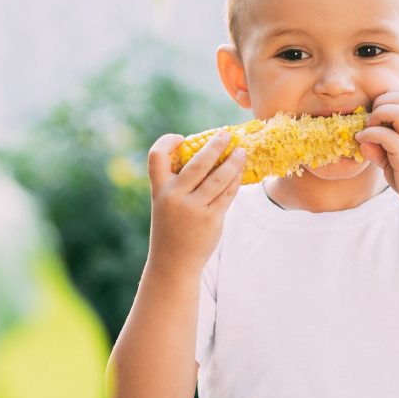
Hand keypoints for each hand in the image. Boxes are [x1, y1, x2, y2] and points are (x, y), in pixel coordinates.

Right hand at [146, 130, 245, 272]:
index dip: (166, 142)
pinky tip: (241, 171)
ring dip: (233, 161)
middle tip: (226, 135)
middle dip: (215, 145)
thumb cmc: (171, 228)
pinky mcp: (211, 219)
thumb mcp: (164, 203)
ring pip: (219, 177)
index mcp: (159, 190)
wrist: (173, 262)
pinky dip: (236, 180)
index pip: (156, 157)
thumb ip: (178, 182)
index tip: (182, 138)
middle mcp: (175, 197)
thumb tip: (205, 155)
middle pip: (198, 163)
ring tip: (241, 151)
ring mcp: (194, 209)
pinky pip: (227, 193)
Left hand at [354, 90, 398, 218]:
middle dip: (381, 101)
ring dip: (379, 114)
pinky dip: (371, 135)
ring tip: (369, 127)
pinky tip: (362, 143)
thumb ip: (379, 149)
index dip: (388, 98)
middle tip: (371, 120)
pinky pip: (388, 136)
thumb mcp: (394, 161)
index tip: (376, 115)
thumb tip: (361, 140)